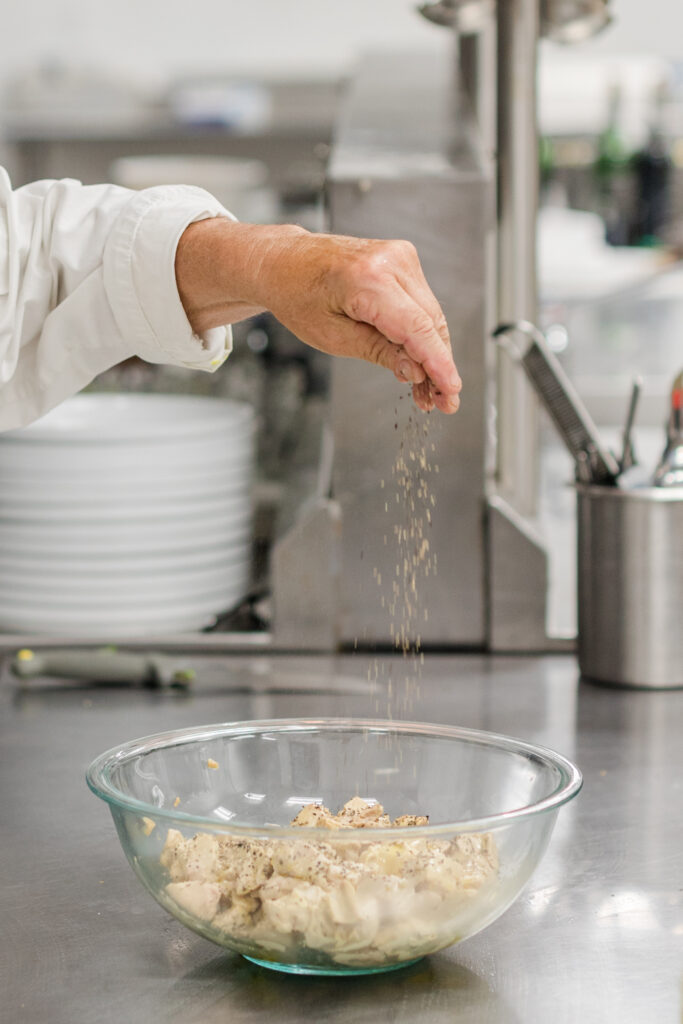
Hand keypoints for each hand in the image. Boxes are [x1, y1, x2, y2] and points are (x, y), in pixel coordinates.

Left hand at [176, 220, 461, 413]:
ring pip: (432, 316)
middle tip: (440, 403)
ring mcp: (401, 256)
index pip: (417, 328)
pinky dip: (423, 334)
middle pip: (431, 323)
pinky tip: (418, 364)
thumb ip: (379, 353)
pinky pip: (422, 304)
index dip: (439, 364)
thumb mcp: (332, 338)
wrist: (286, 261)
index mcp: (368, 280)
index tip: (452, 391)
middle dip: (438, 367)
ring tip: (427, 393)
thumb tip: (416, 372)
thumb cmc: (298, 296)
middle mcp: (391, 261)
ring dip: (432, 354)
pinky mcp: (403, 260)